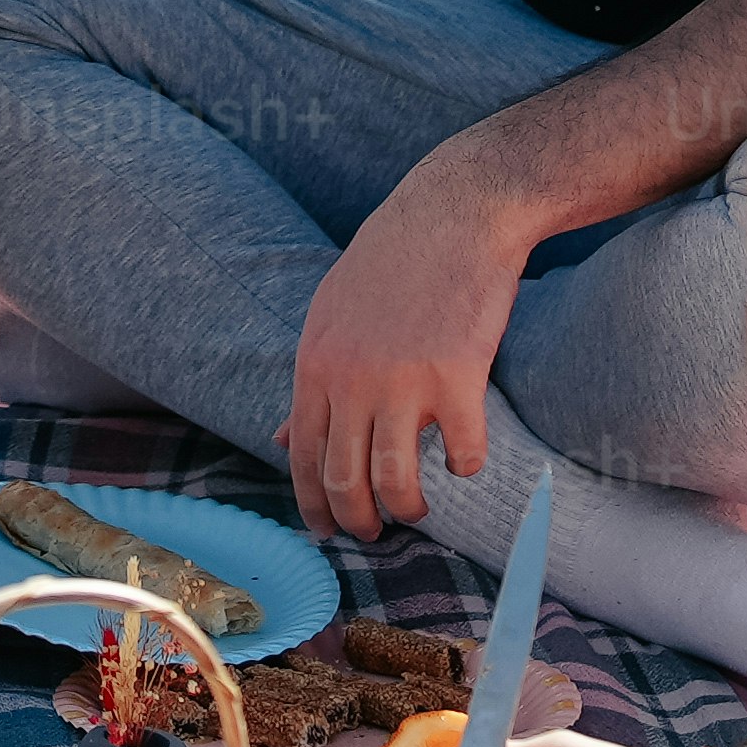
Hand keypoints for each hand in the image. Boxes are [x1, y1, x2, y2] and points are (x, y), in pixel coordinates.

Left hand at [289, 155, 528, 539]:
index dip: (312, 503)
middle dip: (357, 521)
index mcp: (315, 365)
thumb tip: (279, 437)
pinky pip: (462, 452)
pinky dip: (466, 467)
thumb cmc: (392, 262)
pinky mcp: (458, 377)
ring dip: (408, 508)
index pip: (302, 455)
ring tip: (416, 511)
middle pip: (344, 479)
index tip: (326, 530)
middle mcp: (351, 379)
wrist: (455, 212)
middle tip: (373, 534)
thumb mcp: (331, 315)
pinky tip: (467, 462)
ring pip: (396, 479)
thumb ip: (311, 380)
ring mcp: (404, 381)